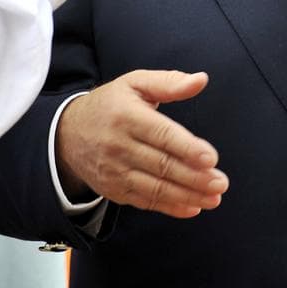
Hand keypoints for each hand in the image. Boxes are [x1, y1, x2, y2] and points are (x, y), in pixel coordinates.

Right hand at [55, 70, 228, 218]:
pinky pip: (144, 201)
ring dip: (187, 195)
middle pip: (161, 165)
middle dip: (194, 177)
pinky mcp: (113, 190)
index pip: (161, 135)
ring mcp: (114, 171)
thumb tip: (201, 79)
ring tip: (214, 198)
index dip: (186, 148)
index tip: (210, 158)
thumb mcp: (135, 83)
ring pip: (155, 187)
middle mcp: (118, 146)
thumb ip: (169, 82)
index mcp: (127, 117)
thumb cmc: (111, 104)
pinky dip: (169, 207)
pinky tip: (193, 208)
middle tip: (220, 183)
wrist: (65, 134)